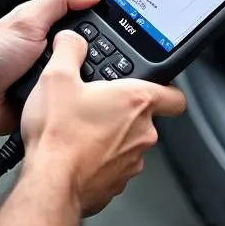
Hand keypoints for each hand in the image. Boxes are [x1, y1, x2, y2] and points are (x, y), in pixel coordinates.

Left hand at [0, 0, 102, 135]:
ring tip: (79, 87)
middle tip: (88, 65)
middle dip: (95, 62)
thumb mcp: (27, 20)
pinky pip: (70, 106)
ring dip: (81, 86)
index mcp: (52, 28)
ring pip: (84, 82)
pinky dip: (70, 106)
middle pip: (93, 55)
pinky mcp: (48, 104)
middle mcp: (54, 52)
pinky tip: (71, 106)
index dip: (105, 26)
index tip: (120, 33)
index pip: (90, 22)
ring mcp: (52, 79)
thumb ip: (60, 0)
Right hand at [20, 30, 187, 215]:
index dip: (167, 88)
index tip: (155, 86)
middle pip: (145, 117)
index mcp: (136, 102)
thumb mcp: (56, 77)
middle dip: (122, 110)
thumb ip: (69, 49)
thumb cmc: (58, 136)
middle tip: (95, 104)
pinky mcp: (116, 185)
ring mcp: (132, 162)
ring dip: (110, 135)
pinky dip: (99, 159)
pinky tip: (76, 152)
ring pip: (129, 142)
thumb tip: (72, 41)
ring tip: (80, 128)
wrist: (49, 184)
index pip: (175, 95)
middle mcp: (142, 133)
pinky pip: (113, 165)